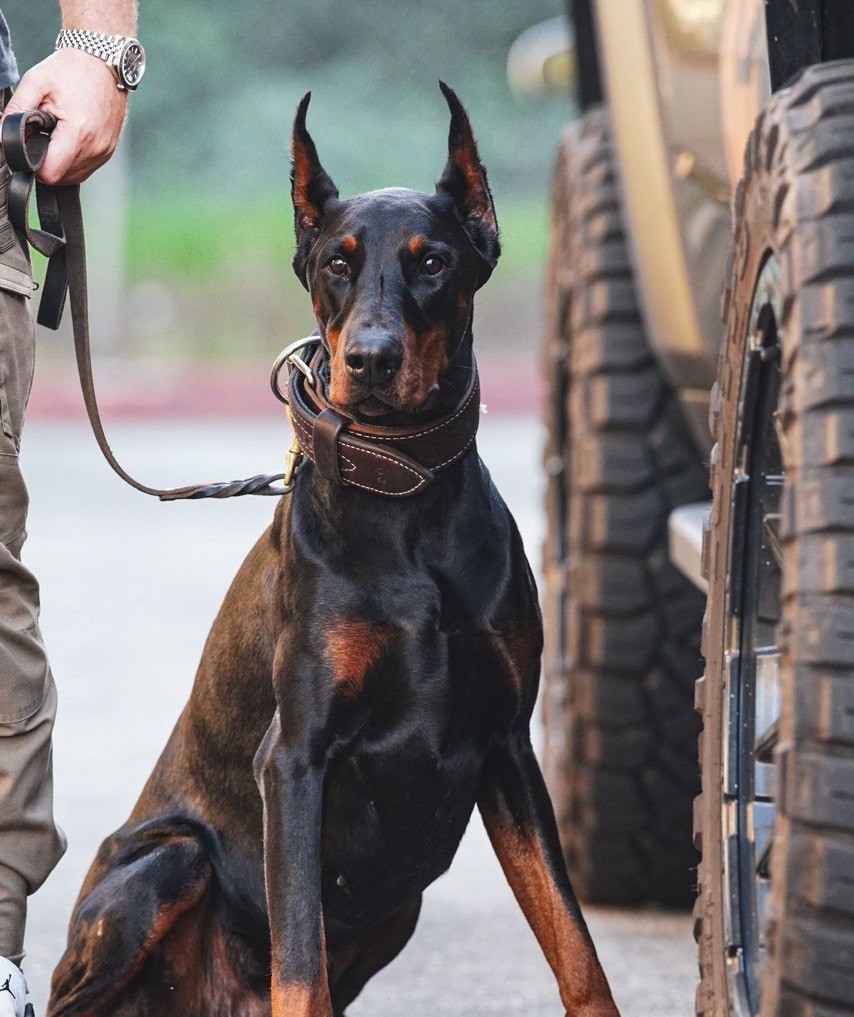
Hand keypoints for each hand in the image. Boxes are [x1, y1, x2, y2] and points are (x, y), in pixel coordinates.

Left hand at [3, 48, 127, 183]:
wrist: (103, 62)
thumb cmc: (71, 70)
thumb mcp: (35, 82)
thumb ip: (16, 110)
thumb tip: (0, 135)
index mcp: (77, 132)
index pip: (50, 173)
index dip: (33, 165)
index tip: (28, 148)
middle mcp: (94, 147)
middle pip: (61, 178)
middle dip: (47, 162)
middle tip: (43, 136)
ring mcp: (104, 151)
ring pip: (74, 176)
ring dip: (60, 163)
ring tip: (57, 136)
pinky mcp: (108, 151)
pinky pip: (85, 169)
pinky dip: (73, 160)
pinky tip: (68, 139)